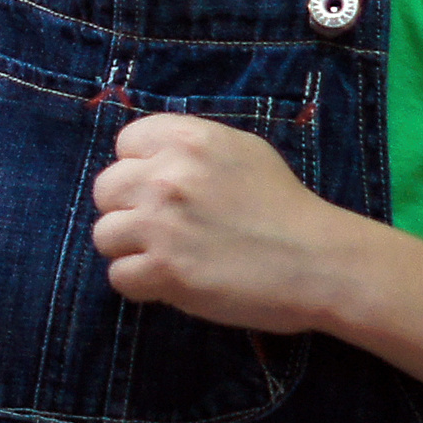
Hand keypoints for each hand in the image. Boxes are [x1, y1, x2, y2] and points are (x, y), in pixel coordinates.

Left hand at [89, 114, 362, 331]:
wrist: (318, 261)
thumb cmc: (285, 206)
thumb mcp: (240, 150)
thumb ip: (189, 148)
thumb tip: (146, 160)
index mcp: (186, 138)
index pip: (124, 145)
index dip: (139, 169)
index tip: (163, 190)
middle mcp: (166, 175)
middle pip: (105, 190)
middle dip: (128, 210)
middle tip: (162, 229)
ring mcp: (161, 223)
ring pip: (104, 235)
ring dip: (130, 250)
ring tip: (167, 257)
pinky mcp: (164, 270)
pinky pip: (119, 276)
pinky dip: (141, 284)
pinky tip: (171, 281)